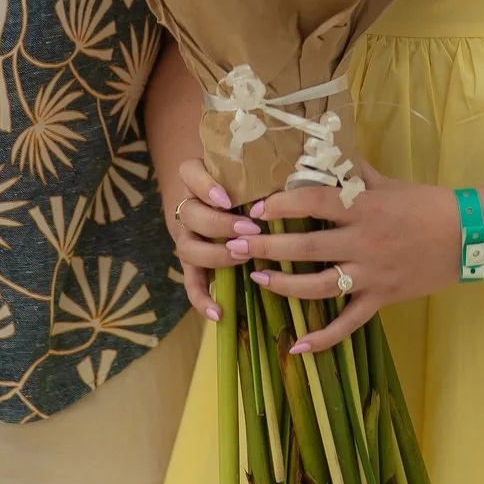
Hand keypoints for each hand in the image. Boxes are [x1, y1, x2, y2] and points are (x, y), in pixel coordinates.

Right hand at [169, 157, 264, 320]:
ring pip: (187, 248)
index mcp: (196, 177)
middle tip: (250, 230)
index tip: (228, 200)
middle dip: (220, 224)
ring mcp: (187, 236)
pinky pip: (191, 283)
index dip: (206, 187)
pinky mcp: (192, 263)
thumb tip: (295, 177)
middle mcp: (187, 206)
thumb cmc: (240, 180)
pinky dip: (202, 299)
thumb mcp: (245, 171)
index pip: (190, 173)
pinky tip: (219, 312)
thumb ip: (258, 171)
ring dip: (215, 255)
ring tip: (243, 258)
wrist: (212, 194)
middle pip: (190, 214)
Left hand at [241, 163, 463, 353]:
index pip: (314, 202)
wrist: (468, 235)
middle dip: (267, 247)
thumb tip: (326, 152)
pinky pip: (348, 323)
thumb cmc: (427, 203)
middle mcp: (363, 241)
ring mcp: (372, 274)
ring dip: (283, 284)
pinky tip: (297, 346)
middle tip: (235, 245)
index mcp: (364, 207)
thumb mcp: (389, 182)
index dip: (282, 205)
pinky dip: (323, 338)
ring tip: (256, 279)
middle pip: (306, 245)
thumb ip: (355, 173)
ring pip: (319, 285)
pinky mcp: (381, 298)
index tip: (257, 209)